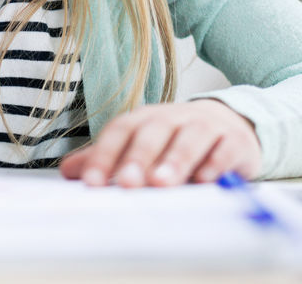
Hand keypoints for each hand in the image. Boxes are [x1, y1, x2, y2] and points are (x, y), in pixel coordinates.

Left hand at [59, 100, 260, 187]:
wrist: (229, 124)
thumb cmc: (175, 139)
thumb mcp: (140, 144)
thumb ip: (105, 158)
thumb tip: (68, 172)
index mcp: (145, 119)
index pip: (120, 132)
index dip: (103, 155)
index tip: (90, 183)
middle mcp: (173, 118)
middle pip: (153, 132)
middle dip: (138, 158)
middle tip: (127, 183)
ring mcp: (205, 126)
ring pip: (189, 138)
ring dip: (175, 160)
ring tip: (162, 183)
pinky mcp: (234, 140)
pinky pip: (224, 149)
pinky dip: (215, 164)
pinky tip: (204, 180)